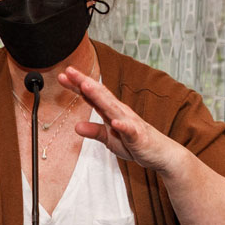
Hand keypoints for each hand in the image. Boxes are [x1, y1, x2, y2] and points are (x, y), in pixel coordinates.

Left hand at [59, 67, 187, 174]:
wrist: (160, 154)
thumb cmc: (135, 143)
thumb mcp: (109, 138)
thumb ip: (94, 131)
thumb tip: (76, 127)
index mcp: (111, 111)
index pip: (92, 96)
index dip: (77, 86)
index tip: (63, 75)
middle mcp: (120, 112)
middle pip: (100, 95)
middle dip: (84, 83)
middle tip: (69, 71)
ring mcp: (130, 122)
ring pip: (112, 108)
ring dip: (99, 97)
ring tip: (86, 86)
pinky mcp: (138, 136)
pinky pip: (129, 130)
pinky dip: (122, 125)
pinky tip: (115, 122)